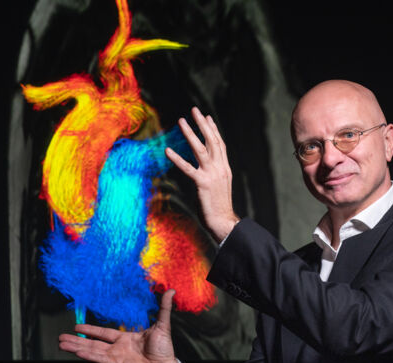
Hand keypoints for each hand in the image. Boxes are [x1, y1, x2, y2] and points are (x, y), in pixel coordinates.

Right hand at [58, 290, 179, 362]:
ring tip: (61, 344)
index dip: (91, 330)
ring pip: (92, 351)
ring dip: (76, 347)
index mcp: (126, 339)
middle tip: (61, 338)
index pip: (104, 333)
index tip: (77, 327)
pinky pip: (99, 359)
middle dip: (77, 340)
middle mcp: (118, 348)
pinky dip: (88, 355)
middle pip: (93, 343)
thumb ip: (163, 308)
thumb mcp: (163, 325)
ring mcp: (116, 357)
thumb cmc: (165, 350)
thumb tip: (171, 290)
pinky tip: (76, 351)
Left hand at [165, 107, 238, 242]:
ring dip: (190, 133)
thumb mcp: (220, 185)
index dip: (213, 130)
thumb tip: (207, 167)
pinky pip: (188, 168)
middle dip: (203, 124)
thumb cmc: (219, 206)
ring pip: (201, 149)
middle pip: (212, 141)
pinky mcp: (202, 183)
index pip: (220, 144)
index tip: (207, 117)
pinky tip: (168, 150)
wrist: (224, 221)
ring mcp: (212, 174)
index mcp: (225, 168)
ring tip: (181, 121)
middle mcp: (220, 168)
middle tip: (195, 111)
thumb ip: (214, 173)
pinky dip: (177, 158)